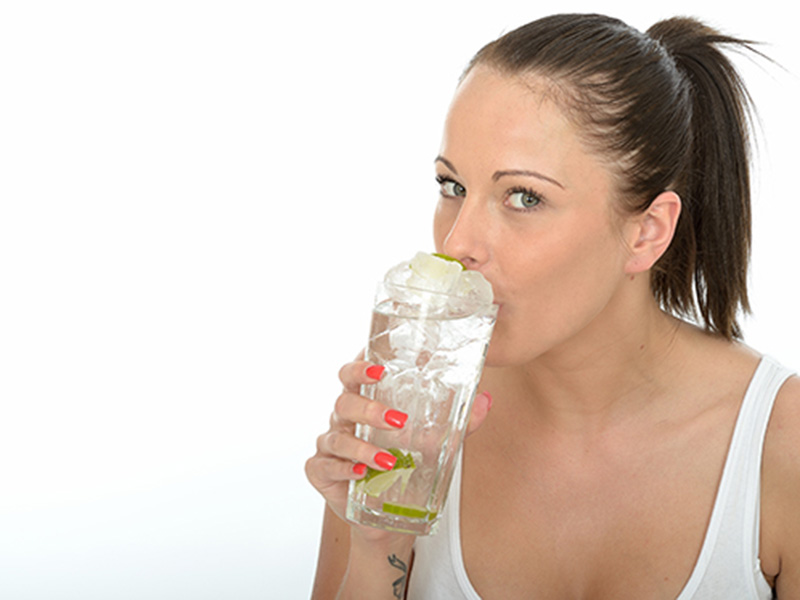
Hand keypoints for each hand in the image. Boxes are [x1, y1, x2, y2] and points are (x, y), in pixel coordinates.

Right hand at [305, 359, 492, 533]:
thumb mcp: (435, 445)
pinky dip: (344, 468)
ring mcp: (330, 444)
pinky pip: (325, 464)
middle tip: (398, 420)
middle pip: (344, 400)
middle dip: (369, 408)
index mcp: (365, 402)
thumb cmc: (405, 468)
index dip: (360, 366)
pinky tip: (361, 474)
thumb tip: (485, 400)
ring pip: (338, 435)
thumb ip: (459, 424)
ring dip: (363, 447)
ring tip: (389, 460)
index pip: (354, 374)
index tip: (379, 366)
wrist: (386, 517)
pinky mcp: (321, 471)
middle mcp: (344, 419)